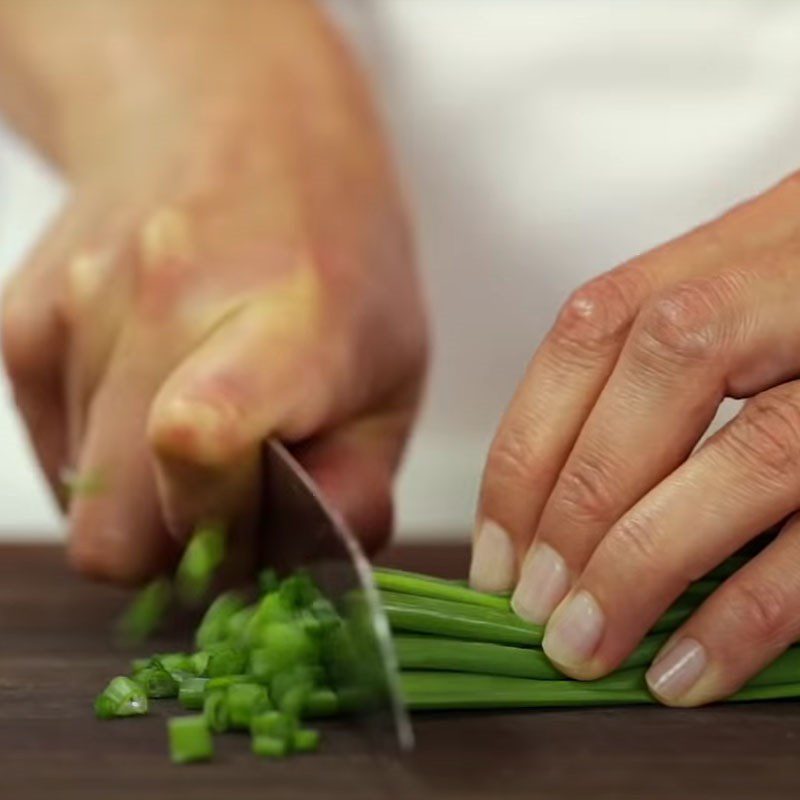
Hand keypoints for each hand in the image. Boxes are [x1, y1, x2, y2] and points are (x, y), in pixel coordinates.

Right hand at [1, 0, 426, 582]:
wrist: (232, 117)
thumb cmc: (334, 252)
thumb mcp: (395, 368)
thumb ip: (359, 483)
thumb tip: (298, 572)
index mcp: (284, 319)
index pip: (199, 436)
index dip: (214, 519)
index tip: (254, 526)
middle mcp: (163, 305)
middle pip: (118, 534)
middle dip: (181, 543)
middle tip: (239, 492)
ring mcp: (76, 310)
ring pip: (86, 506)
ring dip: (149, 493)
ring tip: (205, 411)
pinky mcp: (20, 323)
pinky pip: (59, 458)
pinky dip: (110, 455)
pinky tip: (156, 387)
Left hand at [472, 171, 799, 705]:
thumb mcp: (736, 304)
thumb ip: (651, 381)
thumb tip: (549, 515)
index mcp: (732, 251)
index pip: (592, 330)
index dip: (529, 444)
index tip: (497, 546)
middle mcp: (798, 285)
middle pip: (666, 374)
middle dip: (578, 506)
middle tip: (534, 608)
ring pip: (750, 454)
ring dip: (646, 565)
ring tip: (585, 646)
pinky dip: (750, 609)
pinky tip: (687, 665)